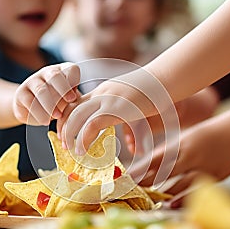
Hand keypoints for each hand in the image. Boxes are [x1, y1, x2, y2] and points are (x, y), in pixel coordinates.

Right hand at [13, 62, 79, 125]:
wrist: (32, 111)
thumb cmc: (57, 104)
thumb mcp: (68, 101)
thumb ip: (73, 99)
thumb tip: (81, 105)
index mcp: (63, 71)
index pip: (71, 69)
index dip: (74, 81)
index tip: (74, 97)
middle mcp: (47, 72)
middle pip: (54, 75)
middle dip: (63, 89)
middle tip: (69, 102)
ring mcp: (32, 81)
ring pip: (41, 90)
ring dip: (51, 104)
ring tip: (57, 116)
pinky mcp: (21, 93)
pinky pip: (29, 101)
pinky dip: (39, 113)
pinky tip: (45, 121)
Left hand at [57, 67, 173, 154]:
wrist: (165, 79)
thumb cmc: (154, 94)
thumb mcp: (135, 107)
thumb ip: (129, 126)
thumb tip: (133, 148)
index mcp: (103, 91)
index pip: (75, 102)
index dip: (66, 117)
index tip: (65, 131)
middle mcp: (102, 94)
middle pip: (72, 108)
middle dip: (63, 126)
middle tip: (63, 143)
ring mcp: (108, 100)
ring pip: (77, 116)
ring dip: (70, 134)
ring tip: (71, 149)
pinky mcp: (117, 109)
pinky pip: (92, 124)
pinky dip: (83, 139)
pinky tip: (82, 149)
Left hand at [130, 115, 229, 195]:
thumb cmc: (206, 136)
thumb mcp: (186, 140)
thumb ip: (169, 154)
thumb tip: (148, 167)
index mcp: (180, 143)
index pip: (156, 158)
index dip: (141, 168)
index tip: (128, 177)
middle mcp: (189, 154)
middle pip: (163, 171)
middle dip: (147, 181)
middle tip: (133, 189)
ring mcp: (202, 166)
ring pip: (178, 183)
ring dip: (163, 191)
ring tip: (150, 199)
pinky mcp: (214, 176)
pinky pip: (195, 189)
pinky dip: (182, 197)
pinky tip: (171, 203)